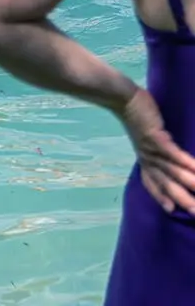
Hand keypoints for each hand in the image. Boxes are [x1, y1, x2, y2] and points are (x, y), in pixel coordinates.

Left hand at [122, 87, 194, 214]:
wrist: (121, 96)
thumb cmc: (136, 115)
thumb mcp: (144, 137)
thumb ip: (156, 148)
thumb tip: (170, 154)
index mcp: (143, 158)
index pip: (151, 182)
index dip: (160, 196)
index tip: (171, 210)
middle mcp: (146, 157)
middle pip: (164, 182)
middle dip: (180, 198)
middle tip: (194, 211)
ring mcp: (151, 148)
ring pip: (171, 170)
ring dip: (188, 182)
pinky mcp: (155, 136)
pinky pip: (173, 153)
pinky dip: (185, 162)